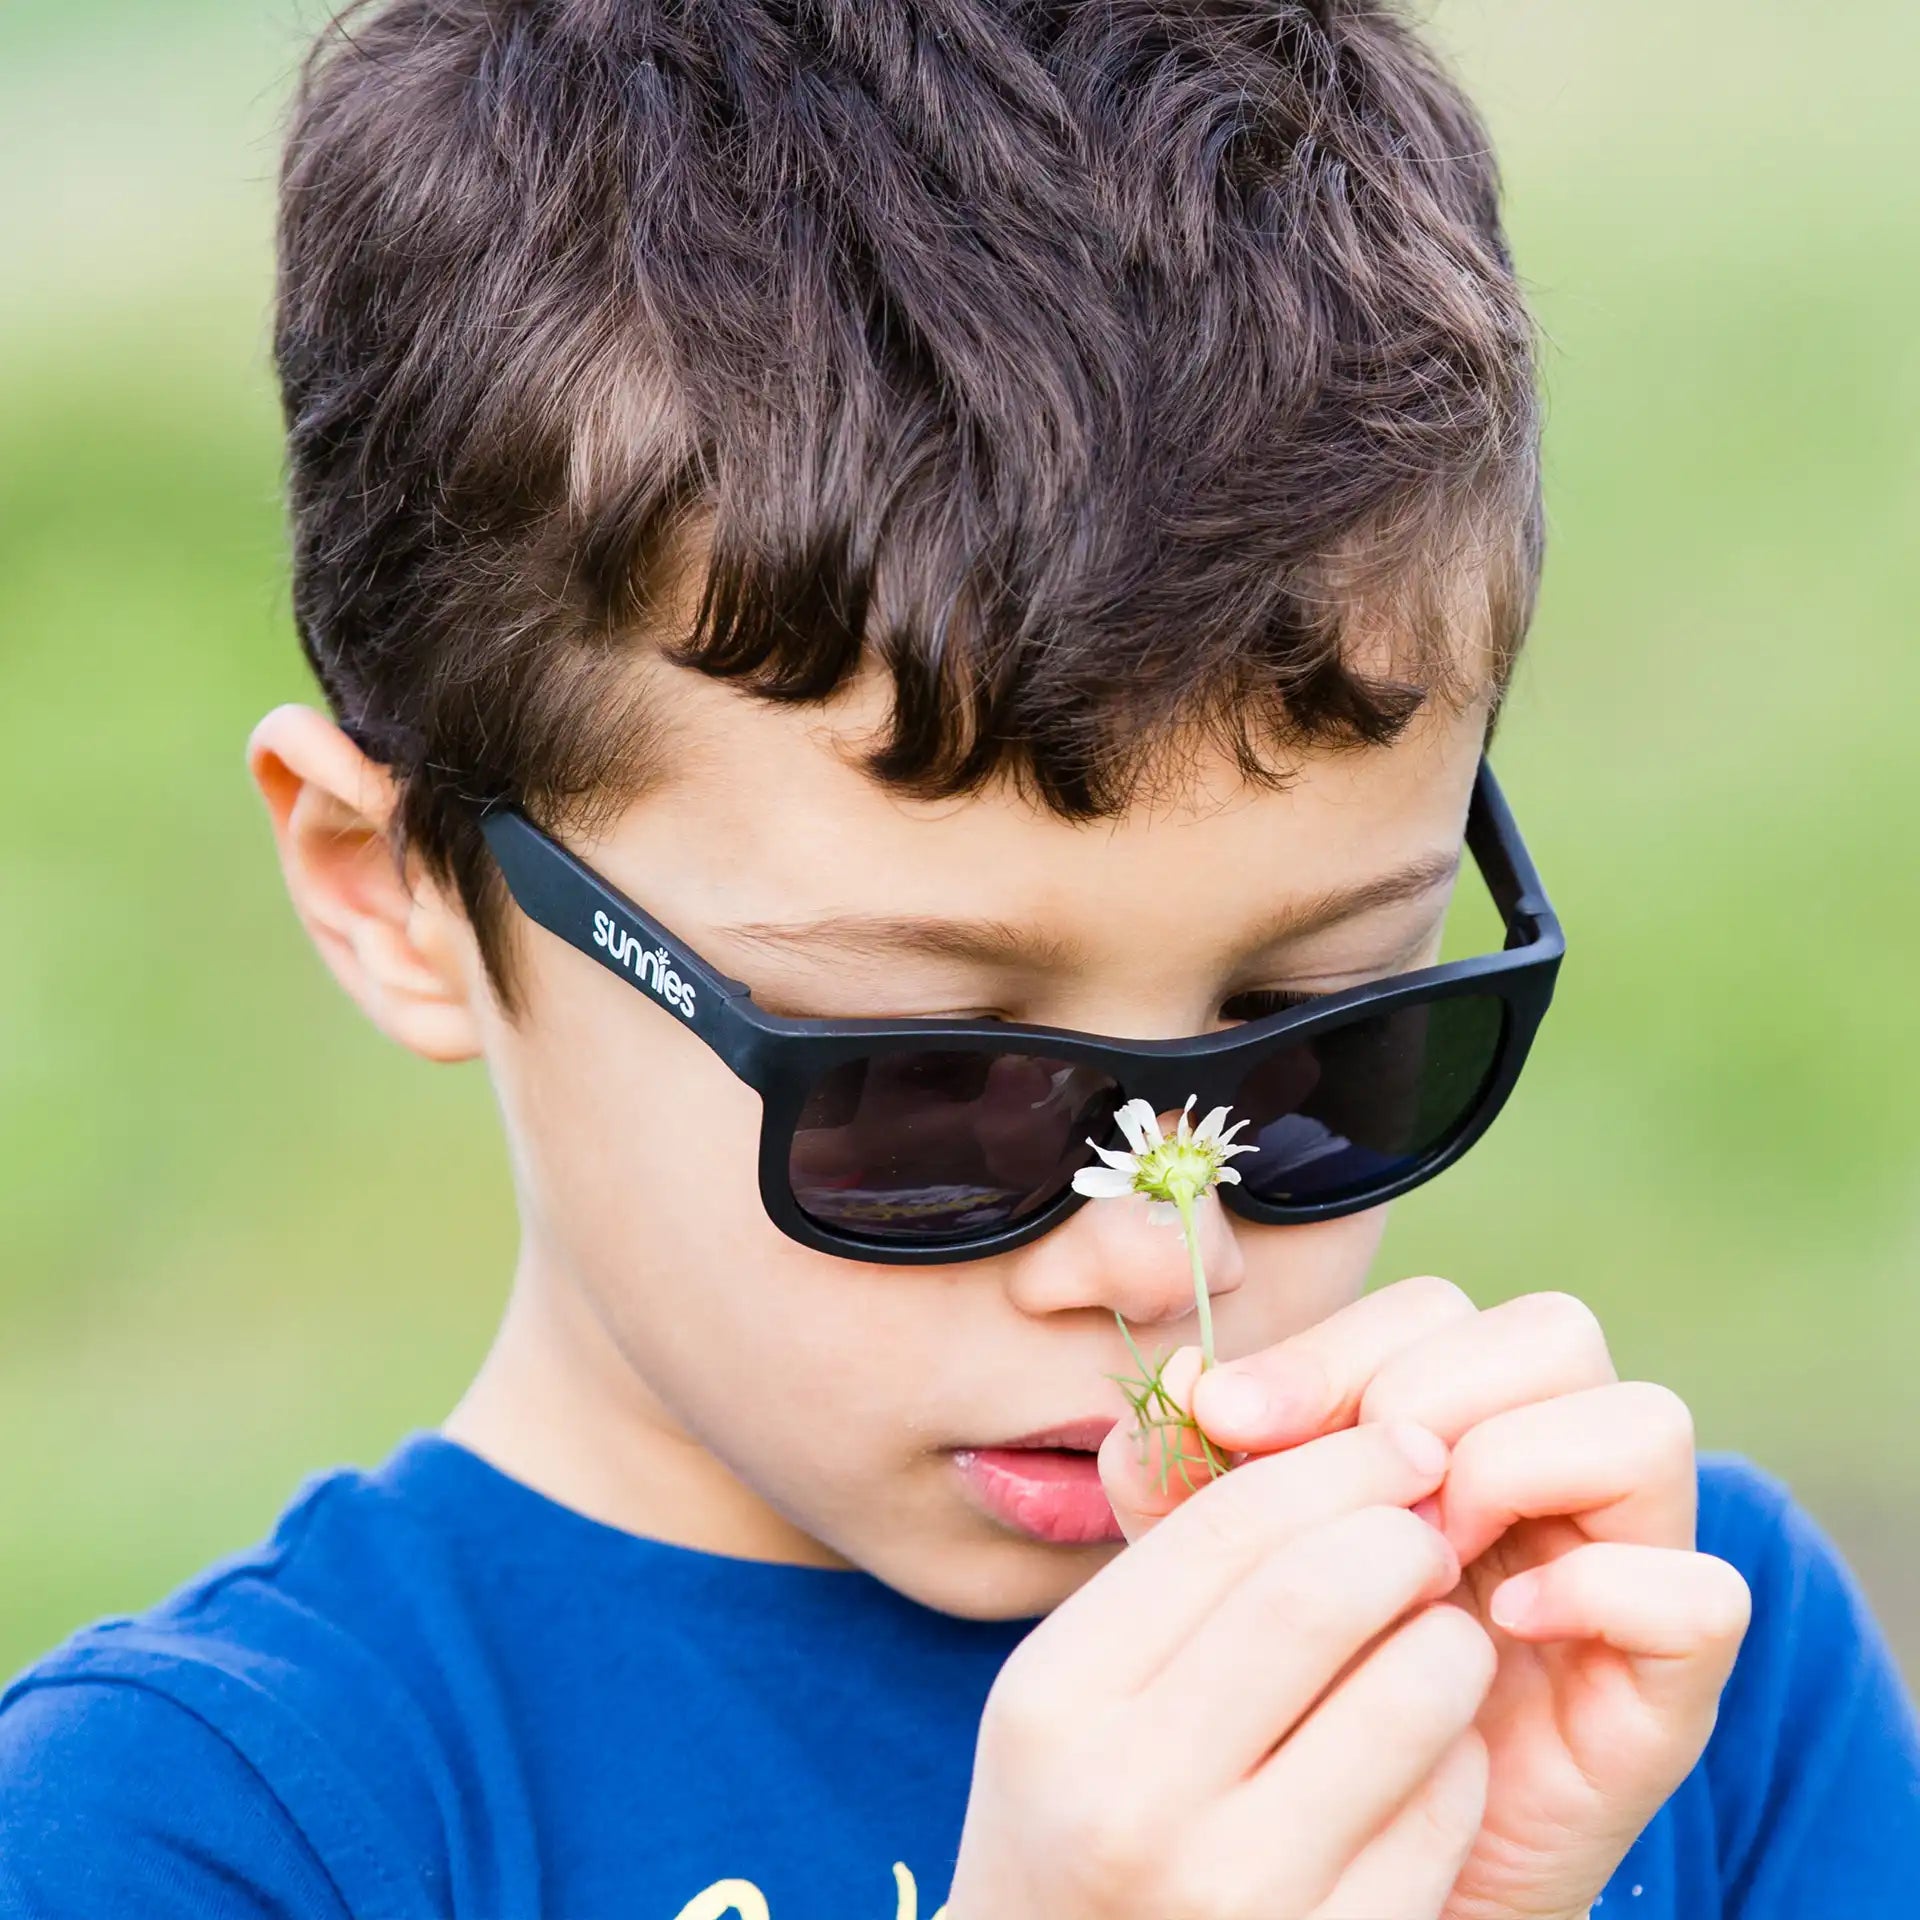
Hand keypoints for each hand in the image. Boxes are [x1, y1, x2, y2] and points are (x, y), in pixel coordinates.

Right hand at [945, 1421, 1497, 1918]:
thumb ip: (1164, 1556)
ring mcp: (1237, 1895)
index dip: (1332, 1462)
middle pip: (1319, 1592)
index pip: (1223, 1528)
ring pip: (1411, 1695)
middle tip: (1426, 1527)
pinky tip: (1417, 1756)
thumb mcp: (1077, 1686)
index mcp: (1059, 1701)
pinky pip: (1445, 1810)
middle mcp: (1133, 1799)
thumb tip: (1243, 1389)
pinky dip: (1453, 1755)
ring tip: (1430, 1633)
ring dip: (1445, 1638)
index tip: (1398, 1439)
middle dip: (1399, 1533)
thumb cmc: (1085, 1815)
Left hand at [1106, 1276, 1751, 1919]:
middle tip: (1351, 1485)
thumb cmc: (1286, 1687)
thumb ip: (1188, 1477)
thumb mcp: (1218, 1569)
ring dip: (1517, 1465)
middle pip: (1553, 1330)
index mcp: (1451, 1423)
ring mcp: (1623, 1568)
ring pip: (1644, 1424)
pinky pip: (1700, 1593)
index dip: (1333, 1348)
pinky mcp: (1668, 1682)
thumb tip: (1180, 1384)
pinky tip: (1494, 1624)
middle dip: (1430, 1389)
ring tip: (1427, 1550)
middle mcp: (1552, 1471)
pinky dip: (1602, 1589)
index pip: (1431, 1309)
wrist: (1339, 1862)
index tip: (1231, 1416)